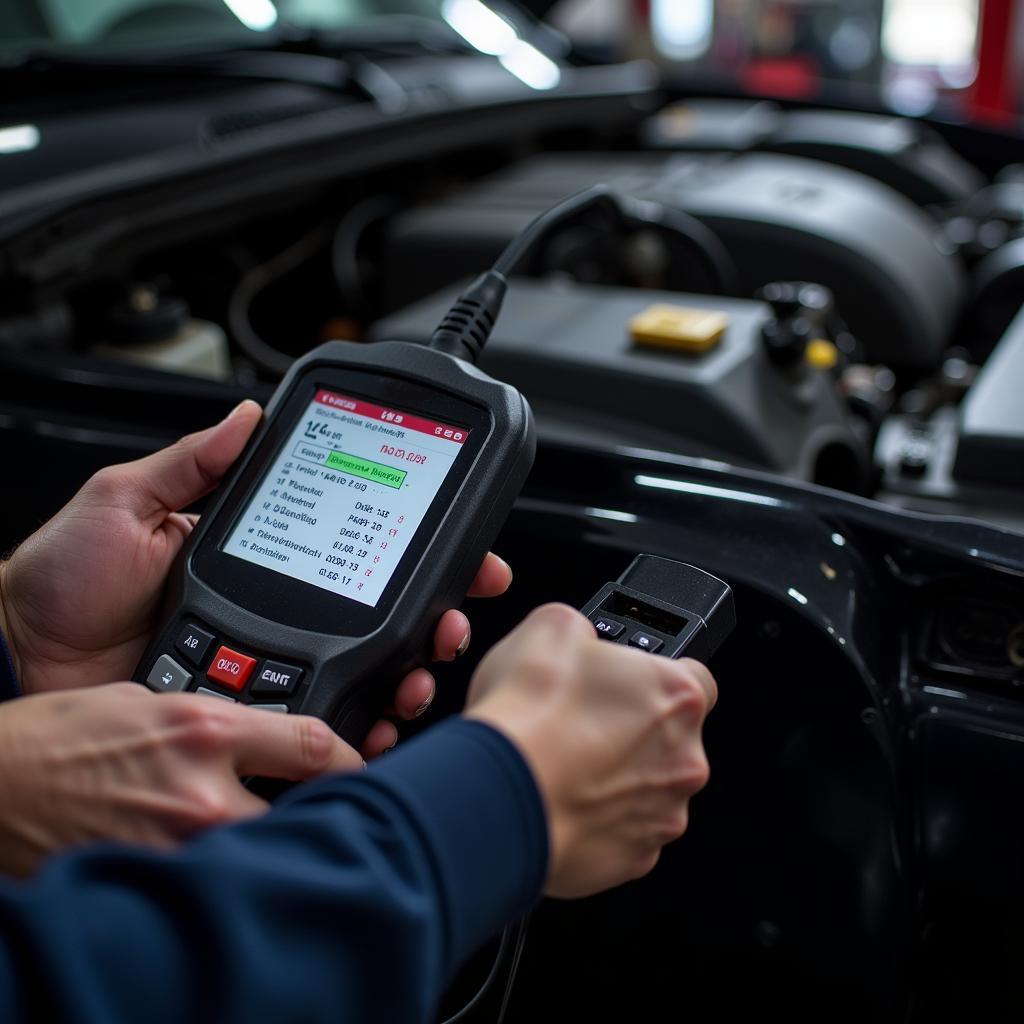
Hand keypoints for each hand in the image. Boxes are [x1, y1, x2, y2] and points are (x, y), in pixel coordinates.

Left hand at [0, 401, 511, 757]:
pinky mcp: (250, 714)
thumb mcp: (127, 500)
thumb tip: (247, 416)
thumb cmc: (64, 580)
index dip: (419, 553)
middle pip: (379, 617)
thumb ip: (194, 461)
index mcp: (260, 555)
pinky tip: (381, 723)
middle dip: (435, 620)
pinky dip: (361, 726)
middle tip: (454, 622)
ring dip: (410, 675)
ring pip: (363, 674)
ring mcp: (267, 664)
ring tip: (422, 674)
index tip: (467, 557)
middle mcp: (277, 608)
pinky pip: (319, 722)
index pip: (357, 548)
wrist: (17, 658)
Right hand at [0, 682, 360, 876]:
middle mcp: (200, 794)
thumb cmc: (60, 736)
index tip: (366, 762)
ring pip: (268, 852)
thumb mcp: (149, 699)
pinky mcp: (154, 883)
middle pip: (308, 812)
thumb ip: (215, 720)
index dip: (354, 757)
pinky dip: (235, 870)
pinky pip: (219, 879)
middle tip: (339, 810)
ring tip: (288, 834)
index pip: (314, 747)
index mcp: (204, 731)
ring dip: (283, 842)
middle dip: (328, 811)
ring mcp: (178, 848)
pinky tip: (234, 862)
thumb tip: (260, 736)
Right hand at [465, 604, 715, 898]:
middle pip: (669, 738)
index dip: (656, 676)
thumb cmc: (525, 718)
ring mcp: (662, 814)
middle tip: (578, 723)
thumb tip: (578, 639)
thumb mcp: (549, 626)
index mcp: (676, 695)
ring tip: (560, 765)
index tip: (626, 682)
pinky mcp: (635, 859)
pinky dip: (596, 818)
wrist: (493, 796)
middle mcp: (684, 759)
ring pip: (647, 789)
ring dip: (614, 778)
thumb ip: (582, 630)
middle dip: (630, 731)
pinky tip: (558, 800)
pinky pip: (622, 832)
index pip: (695, 677)